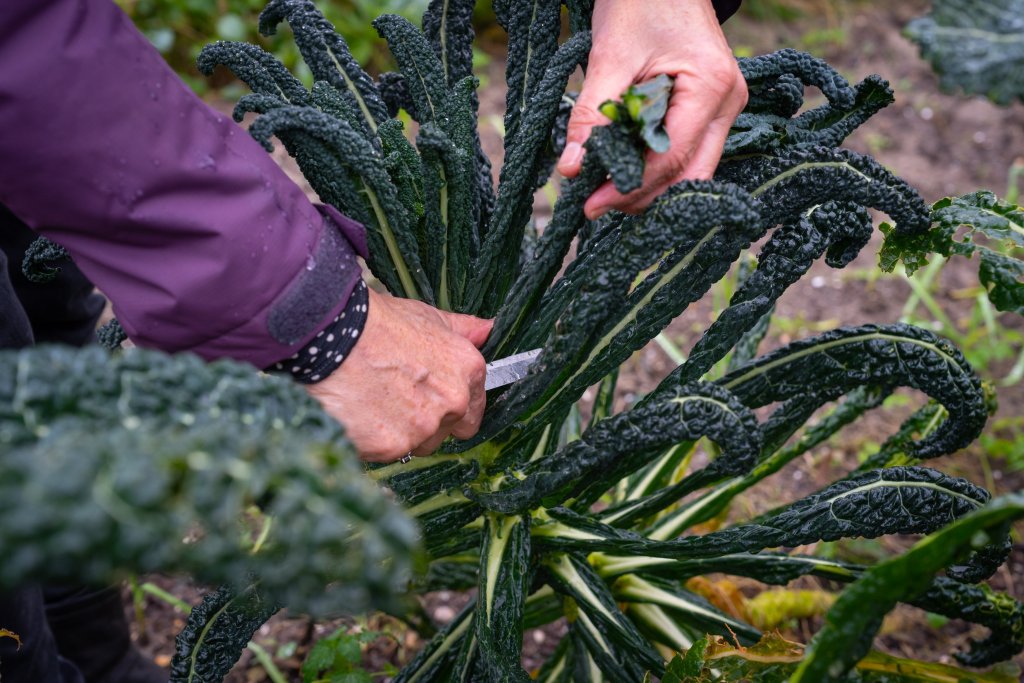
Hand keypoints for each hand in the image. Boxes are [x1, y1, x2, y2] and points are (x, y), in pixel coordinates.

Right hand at [306, 289, 491, 461]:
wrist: (332, 334)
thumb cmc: (376, 323)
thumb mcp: (426, 317)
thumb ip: (462, 329)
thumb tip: (486, 330)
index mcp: (467, 371)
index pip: (473, 409)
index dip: (452, 406)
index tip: (429, 399)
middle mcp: (452, 402)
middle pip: (446, 431)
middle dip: (426, 421)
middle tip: (395, 398)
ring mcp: (423, 428)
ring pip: (417, 445)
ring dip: (401, 433)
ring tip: (373, 403)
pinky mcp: (391, 446)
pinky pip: (386, 453)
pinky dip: (373, 440)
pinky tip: (358, 413)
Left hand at [556, 0, 746, 218]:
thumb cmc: (639, 4)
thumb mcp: (609, 57)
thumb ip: (591, 115)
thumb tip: (570, 169)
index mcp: (711, 87)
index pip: (672, 157)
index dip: (631, 187)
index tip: (592, 204)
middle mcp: (727, 104)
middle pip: (689, 175)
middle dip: (642, 196)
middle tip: (596, 205)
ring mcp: (723, 109)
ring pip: (690, 170)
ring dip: (648, 187)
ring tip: (603, 190)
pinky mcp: (709, 111)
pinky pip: (686, 153)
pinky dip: (654, 168)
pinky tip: (622, 171)